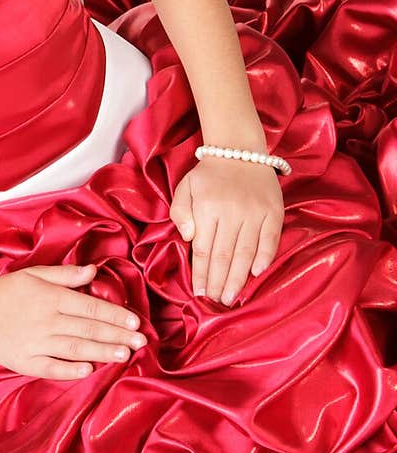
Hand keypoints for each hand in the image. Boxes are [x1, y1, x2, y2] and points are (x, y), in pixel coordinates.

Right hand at [0, 263, 146, 379]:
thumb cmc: (7, 290)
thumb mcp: (36, 274)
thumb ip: (66, 275)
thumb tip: (94, 271)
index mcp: (52, 297)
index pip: (91, 307)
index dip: (115, 315)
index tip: (135, 322)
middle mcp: (47, 320)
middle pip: (89, 329)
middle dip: (117, 335)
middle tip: (141, 342)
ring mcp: (36, 342)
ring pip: (75, 348)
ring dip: (102, 351)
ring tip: (124, 355)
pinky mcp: (25, 361)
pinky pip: (52, 367)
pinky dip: (70, 369)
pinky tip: (88, 369)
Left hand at [169, 154, 284, 304]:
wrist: (239, 150)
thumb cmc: (208, 175)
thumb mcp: (185, 187)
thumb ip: (180, 212)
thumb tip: (189, 238)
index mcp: (207, 208)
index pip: (204, 249)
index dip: (202, 274)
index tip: (199, 293)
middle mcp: (231, 212)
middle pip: (224, 255)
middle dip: (219, 283)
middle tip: (217, 303)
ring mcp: (254, 212)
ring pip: (246, 252)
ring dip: (239, 277)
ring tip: (232, 297)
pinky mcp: (273, 211)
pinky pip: (270, 239)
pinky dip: (265, 257)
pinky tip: (256, 273)